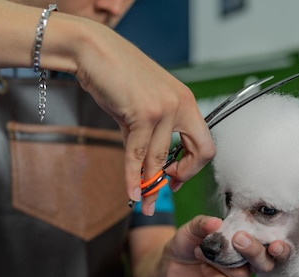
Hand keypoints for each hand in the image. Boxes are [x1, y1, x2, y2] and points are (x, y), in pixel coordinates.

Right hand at [70, 21, 214, 214]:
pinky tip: (131, 192)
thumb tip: (147, 167)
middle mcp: (182, 104)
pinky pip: (138, 156)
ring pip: (160, 159)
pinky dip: (133, 178)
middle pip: (199, 153)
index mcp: (186, 101)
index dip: (191, 167)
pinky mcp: (143, 114)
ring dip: (151, 185)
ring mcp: (164, 109)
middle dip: (181, 178)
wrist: (93, 52)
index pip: (204, 144)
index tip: (173, 178)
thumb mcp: (141, 106)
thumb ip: (149, 135)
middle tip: (163, 189)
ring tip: (143, 201)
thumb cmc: (115, 76)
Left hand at [163, 216, 289, 276]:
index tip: (276, 244)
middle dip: (255, 252)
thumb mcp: (193, 228)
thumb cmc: (189, 241)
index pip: (273, 247)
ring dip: (223, 263)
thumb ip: (204, 223)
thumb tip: (217, 222)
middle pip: (265, 263)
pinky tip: (203, 268)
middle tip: (238, 239)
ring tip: (201, 251)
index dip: (280, 247)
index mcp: (249, 244)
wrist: (171, 262)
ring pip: (244, 276)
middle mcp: (248, 264)